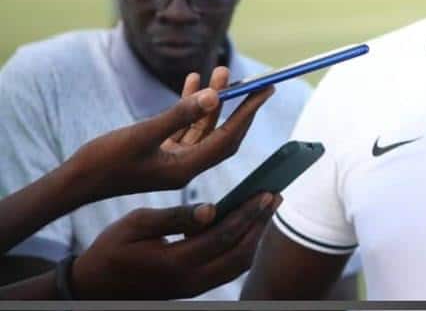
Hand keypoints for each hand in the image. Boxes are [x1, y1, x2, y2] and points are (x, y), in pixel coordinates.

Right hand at [68, 67, 274, 199]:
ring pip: (203, 126)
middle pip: (223, 132)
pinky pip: (184, 126)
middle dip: (239, 106)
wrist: (75, 181)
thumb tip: (214, 96)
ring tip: (220, 71)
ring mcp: (174, 160)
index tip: (266, 91)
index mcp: (186, 168)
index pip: (228, 137)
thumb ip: (178, 115)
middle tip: (258, 82)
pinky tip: (192, 81)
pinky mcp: (161, 153)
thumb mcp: (142, 134)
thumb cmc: (105, 161)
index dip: (249, 113)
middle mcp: (185, 166)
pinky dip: (190, 105)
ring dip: (213, 99)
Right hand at [71, 193, 281, 299]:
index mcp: (174, 263)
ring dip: (257, 237)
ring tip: (269, 209)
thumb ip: (175, 217)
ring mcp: (192, 288)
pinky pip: (227, 271)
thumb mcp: (136, 224)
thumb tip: (211, 209)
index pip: (223, 237)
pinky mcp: (192, 288)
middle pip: (239, 254)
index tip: (266, 193)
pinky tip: (250, 228)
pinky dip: (243, 249)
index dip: (247, 215)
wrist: (93, 287)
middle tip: (277, 197)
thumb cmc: (111, 250)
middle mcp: (189, 281)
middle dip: (261, 225)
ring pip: (237, 266)